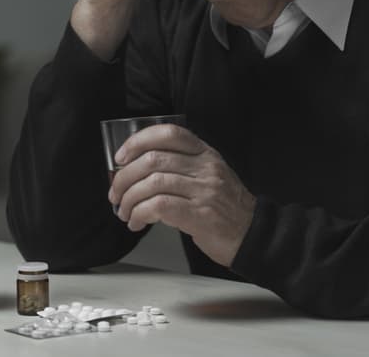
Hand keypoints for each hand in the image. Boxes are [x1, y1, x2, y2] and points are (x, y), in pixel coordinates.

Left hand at [108, 124, 255, 267]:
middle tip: (115, 193)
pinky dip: (140, 214)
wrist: (252, 235)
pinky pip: (159, 207)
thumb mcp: (208, 176)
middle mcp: (205, 168)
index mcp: (205, 154)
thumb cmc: (224, 207)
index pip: (169, 133)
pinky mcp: (200, 215)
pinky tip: (136, 222)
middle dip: (125, 177)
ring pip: (152, 183)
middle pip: (153, 160)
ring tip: (124, 211)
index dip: (138, 141)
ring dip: (129, 199)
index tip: (121, 157)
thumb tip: (134, 172)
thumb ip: (180, 167)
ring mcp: (204, 191)